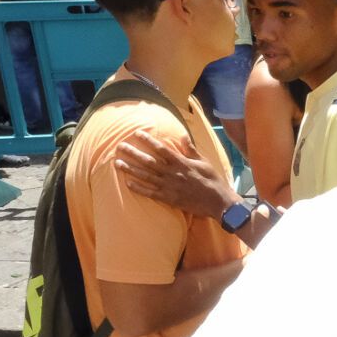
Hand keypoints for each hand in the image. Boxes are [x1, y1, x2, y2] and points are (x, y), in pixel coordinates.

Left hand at [116, 128, 235, 218]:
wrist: (218, 202)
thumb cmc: (213, 180)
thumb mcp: (204, 162)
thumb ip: (191, 150)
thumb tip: (182, 137)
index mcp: (182, 163)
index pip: (162, 149)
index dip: (148, 140)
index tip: (137, 133)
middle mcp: (173, 174)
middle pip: (149, 161)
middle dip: (133, 153)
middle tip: (120, 146)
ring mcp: (170, 187)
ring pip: (146, 176)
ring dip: (131, 169)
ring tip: (118, 163)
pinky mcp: (169, 198)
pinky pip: (150, 193)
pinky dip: (139, 188)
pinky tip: (128, 183)